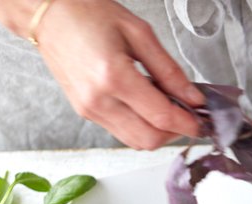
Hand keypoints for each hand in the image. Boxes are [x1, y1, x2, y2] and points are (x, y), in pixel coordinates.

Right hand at [29, 0, 203, 148]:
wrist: (48, 13)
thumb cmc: (87, 13)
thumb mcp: (139, 33)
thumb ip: (170, 71)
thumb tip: (193, 98)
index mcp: (113, 76)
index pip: (162, 117)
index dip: (189, 123)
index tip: (203, 120)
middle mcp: (98, 100)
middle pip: (150, 139)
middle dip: (175, 132)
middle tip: (187, 113)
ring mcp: (89, 109)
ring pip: (136, 141)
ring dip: (158, 132)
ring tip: (165, 106)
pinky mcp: (85, 112)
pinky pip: (121, 132)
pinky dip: (141, 126)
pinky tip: (146, 105)